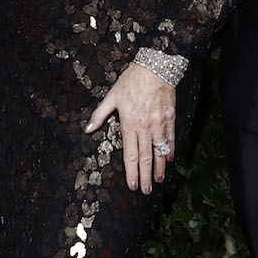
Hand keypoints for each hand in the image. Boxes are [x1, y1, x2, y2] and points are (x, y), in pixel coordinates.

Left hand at [85, 61, 175, 192]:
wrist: (155, 67)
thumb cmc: (132, 80)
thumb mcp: (112, 96)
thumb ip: (99, 114)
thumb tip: (87, 129)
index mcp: (129, 124)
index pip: (130, 154)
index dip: (131, 171)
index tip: (132, 184)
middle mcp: (145, 127)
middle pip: (146, 157)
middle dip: (145, 176)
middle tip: (145, 190)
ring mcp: (159, 123)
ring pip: (160, 151)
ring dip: (159, 168)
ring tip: (158, 180)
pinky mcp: (170, 117)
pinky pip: (170, 138)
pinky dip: (170, 150)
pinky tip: (170, 159)